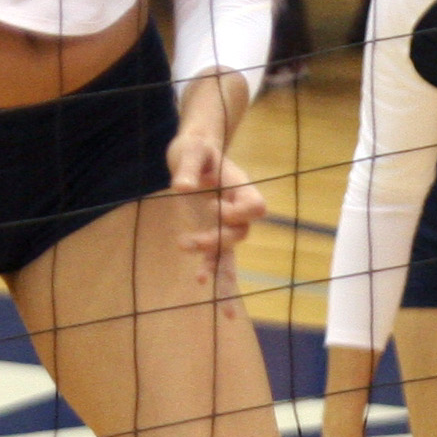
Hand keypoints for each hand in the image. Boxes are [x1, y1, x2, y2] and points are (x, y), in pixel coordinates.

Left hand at [167, 120, 267, 317]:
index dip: (237, 213)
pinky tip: (205, 288)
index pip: (254, 206)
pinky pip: (219, 260)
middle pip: (240, 234)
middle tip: (185, 242)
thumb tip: (181, 187)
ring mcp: (225, 224)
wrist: (193, 153)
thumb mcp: (190, 150)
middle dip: (215, 241)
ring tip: (200, 280)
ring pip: (232, 255)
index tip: (211, 205)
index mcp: (239, 186)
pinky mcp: (212, 234)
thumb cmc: (195, 148)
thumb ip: (187, 167)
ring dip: (219, 272)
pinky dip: (215, 275)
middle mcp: (236, 208)